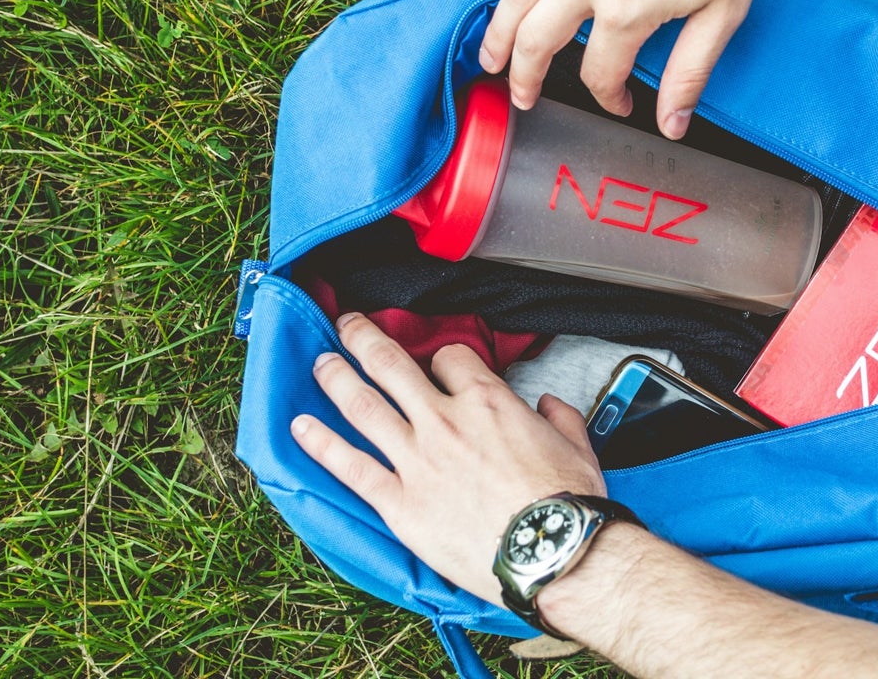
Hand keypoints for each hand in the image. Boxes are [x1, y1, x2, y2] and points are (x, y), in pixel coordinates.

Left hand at [291, 313, 605, 605]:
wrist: (553, 552)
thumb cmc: (568, 503)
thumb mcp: (577, 444)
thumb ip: (558, 416)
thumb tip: (549, 405)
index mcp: (487, 401)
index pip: (451, 358)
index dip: (442, 356)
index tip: (436, 364)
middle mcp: (444, 421)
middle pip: (391, 365)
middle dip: (364, 339)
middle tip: (347, 325)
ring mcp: (417, 460)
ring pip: (363, 405)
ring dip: (336, 377)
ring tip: (319, 361)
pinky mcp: (401, 503)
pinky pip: (351, 467)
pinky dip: (322, 443)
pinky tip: (300, 426)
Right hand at [479, 0, 803, 138]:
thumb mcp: (722, 13)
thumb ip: (688, 74)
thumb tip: (672, 126)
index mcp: (624, 11)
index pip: (599, 73)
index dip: (608, 98)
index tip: (620, 103)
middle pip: (536, 40)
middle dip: (523, 77)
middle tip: (519, 95)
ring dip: (498, 29)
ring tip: (488, 54)